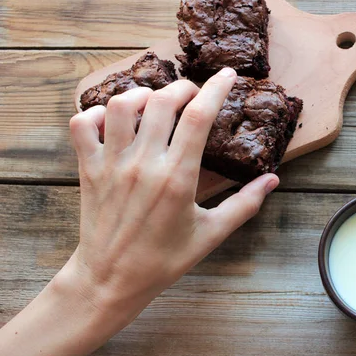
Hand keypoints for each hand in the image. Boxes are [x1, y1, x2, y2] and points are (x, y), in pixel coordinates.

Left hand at [0, 68, 278, 355]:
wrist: (111, 280)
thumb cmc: (164, 260)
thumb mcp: (211, 234)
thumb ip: (244, 204)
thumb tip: (272, 180)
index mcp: (177, 177)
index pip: (198, 116)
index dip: (216, 88)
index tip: (227, 75)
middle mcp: (143, 163)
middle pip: (162, 101)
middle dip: (184, 87)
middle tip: (194, 93)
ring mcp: (112, 163)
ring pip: (121, 104)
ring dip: (143, 94)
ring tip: (157, 103)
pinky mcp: (88, 169)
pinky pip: (82, 125)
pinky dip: (96, 113)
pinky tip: (115, 121)